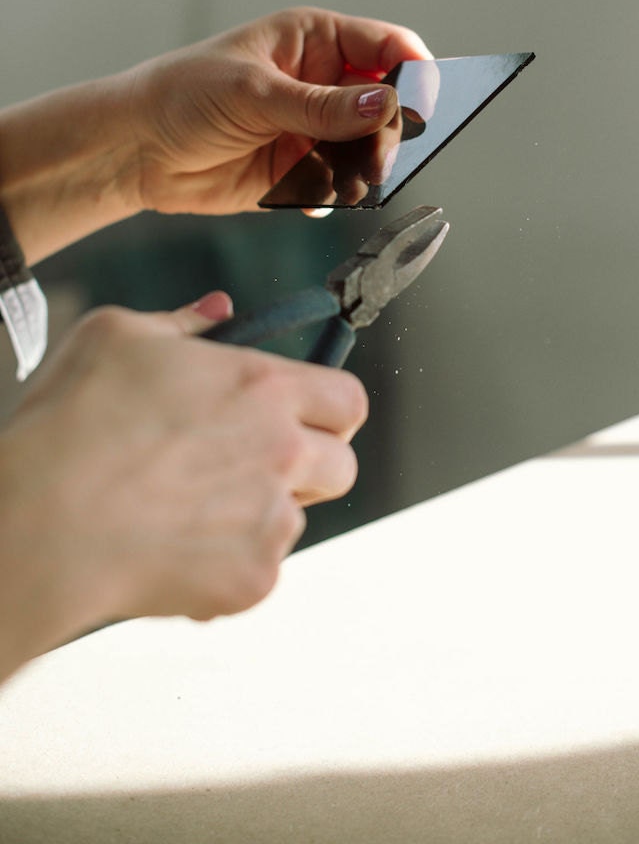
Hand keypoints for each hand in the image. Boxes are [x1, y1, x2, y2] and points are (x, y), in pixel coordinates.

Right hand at [0, 293, 367, 678]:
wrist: (40, 524)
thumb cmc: (70, 424)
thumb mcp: (118, 336)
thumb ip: (184, 321)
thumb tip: (220, 309)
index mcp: (262, 388)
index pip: (347, 398)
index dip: (332, 408)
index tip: (310, 417)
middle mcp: (283, 454)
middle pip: (342, 466)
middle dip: (311, 467)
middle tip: (256, 467)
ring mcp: (272, 522)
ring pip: (295, 520)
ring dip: (260, 516)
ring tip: (189, 510)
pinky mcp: (252, 581)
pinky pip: (258, 570)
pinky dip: (226, 565)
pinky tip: (172, 549)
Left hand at [126, 6, 431, 215]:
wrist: (137, 151)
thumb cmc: (182, 95)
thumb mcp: (254, 92)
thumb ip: (320, 106)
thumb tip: (383, 105)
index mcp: (315, 42)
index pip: (387, 47)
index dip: (414, 71)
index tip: (425, 101)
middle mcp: (322, 84)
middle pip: (386, 105)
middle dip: (386, 133)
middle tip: (376, 159)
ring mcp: (314, 129)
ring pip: (367, 150)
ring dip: (362, 170)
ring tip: (343, 182)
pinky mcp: (301, 171)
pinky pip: (339, 185)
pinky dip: (333, 195)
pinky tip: (307, 198)